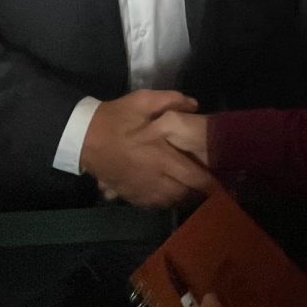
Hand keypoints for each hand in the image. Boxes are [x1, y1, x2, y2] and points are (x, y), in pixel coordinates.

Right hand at [80, 90, 208, 208]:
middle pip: (185, 195)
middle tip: (209, 185)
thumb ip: (171, 100)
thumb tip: (195, 105)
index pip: (194, 177)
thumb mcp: (142, 101)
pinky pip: (154, 205)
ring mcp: (141, 190)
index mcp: (161, 157)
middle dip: (199, 193)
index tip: (224, 183)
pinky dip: (165, 201)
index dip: (211, 184)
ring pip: (171, 202)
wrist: (82, 138)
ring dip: (183, 197)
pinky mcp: (130, 196)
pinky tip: (168, 192)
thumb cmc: (116, 119)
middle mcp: (155, 179)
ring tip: (191, 189)